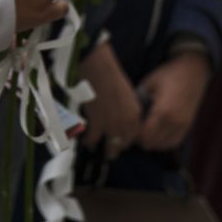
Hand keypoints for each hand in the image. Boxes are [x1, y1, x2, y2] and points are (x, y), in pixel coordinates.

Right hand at [78, 42, 141, 160]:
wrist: (98, 70)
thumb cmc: (110, 75)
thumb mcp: (125, 92)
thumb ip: (125, 107)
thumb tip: (118, 114)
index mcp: (135, 113)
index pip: (135, 134)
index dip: (127, 139)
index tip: (122, 141)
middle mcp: (127, 122)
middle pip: (124, 143)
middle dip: (117, 147)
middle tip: (111, 151)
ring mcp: (113, 125)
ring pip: (110, 147)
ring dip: (105, 150)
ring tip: (99, 151)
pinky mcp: (97, 125)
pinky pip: (93, 140)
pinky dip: (88, 141)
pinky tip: (86, 141)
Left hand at [135, 49, 211, 153]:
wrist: (194, 71)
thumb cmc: (169, 74)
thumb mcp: (149, 83)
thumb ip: (138, 100)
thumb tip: (126, 113)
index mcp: (162, 111)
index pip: (144, 136)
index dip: (133, 134)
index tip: (126, 126)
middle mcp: (174, 123)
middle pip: (151, 144)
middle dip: (140, 139)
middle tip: (133, 128)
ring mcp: (183, 126)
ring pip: (162, 146)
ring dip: (152, 142)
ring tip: (144, 130)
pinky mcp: (188, 126)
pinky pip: (173, 143)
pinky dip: (163, 142)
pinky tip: (156, 132)